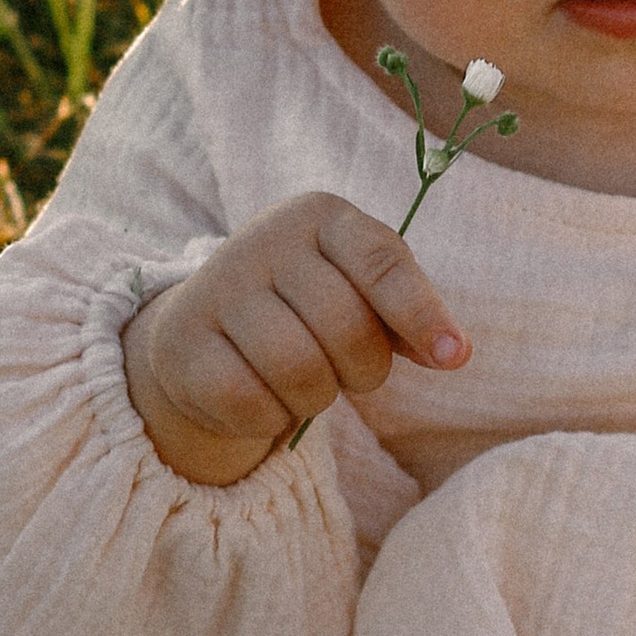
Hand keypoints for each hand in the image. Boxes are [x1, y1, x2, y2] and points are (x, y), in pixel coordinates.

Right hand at [122, 194, 468, 484]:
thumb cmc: (307, 306)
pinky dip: (271, 419)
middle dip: (363, 370)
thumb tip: (452, 352)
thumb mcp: (361, 291)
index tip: (454, 358)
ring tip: (307, 388)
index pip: (381, 262)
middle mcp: (264, 240)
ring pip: (298, 371)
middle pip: (346, 328)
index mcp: (320, 216)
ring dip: (317, 400)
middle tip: (350, 373)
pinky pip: (250, 403)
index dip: (422, 313)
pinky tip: (265, 401)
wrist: (206, 325)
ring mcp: (217, 288)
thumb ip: (407, 315)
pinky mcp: (181, 343)